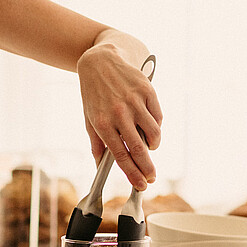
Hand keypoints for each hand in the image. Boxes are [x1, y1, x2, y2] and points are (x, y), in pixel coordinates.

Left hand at [77, 45, 162, 189]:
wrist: (100, 61)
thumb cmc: (94, 94)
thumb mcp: (90, 119)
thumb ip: (97, 145)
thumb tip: (100, 169)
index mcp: (103, 123)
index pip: (121, 155)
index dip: (133, 173)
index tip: (141, 185)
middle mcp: (119, 113)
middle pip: (139, 148)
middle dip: (148, 168)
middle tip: (152, 178)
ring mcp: (134, 101)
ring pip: (153, 133)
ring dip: (153, 145)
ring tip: (150, 147)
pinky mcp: (147, 90)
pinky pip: (157, 117)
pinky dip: (156, 127)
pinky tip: (150, 127)